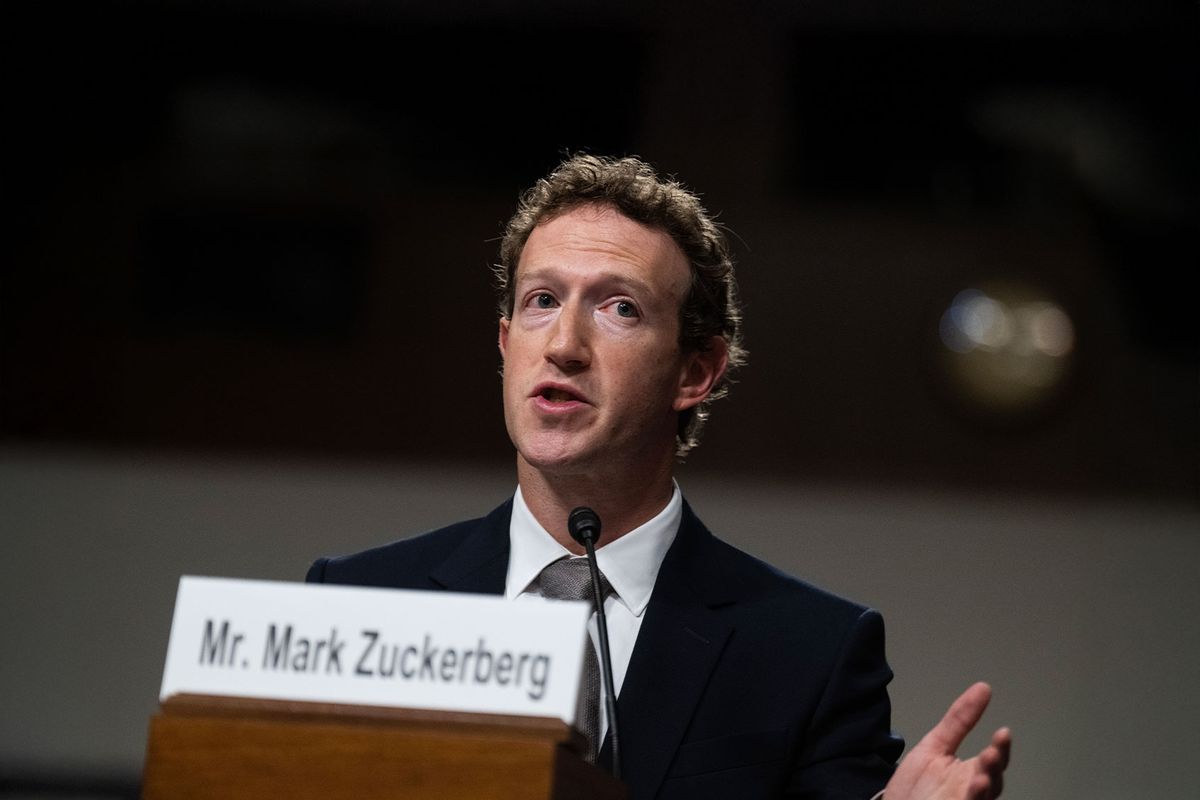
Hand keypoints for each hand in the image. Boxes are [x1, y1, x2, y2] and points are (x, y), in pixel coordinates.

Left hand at [883, 682, 1011, 799]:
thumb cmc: (915, 787)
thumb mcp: (934, 746)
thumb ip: (958, 721)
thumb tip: (983, 688)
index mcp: (970, 773)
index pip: (993, 760)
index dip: (1000, 748)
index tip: (1003, 732)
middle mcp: (972, 791)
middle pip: (993, 781)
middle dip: (994, 767)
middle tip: (993, 753)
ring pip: (983, 797)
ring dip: (985, 786)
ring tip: (983, 774)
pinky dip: (973, 799)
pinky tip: (974, 787)